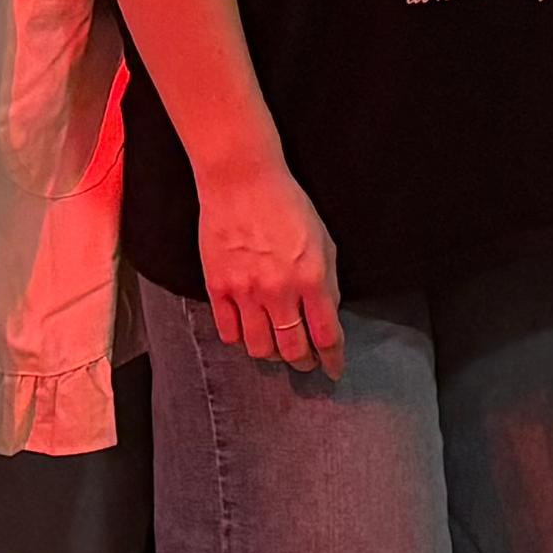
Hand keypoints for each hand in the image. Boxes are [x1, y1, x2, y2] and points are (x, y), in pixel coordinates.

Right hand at [201, 161, 344, 378]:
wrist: (242, 182)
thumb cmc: (287, 206)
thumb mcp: (324, 242)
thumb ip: (327, 283)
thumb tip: (326, 316)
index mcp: (312, 279)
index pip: (326, 336)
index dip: (332, 360)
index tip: (334, 370)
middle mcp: (279, 291)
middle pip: (292, 349)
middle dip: (303, 362)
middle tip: (305, 362)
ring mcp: (245, 292)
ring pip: (259, 348)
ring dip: (272, 354)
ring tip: (277, 348)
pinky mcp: (218, 287)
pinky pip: (228, 332)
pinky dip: (240, 339)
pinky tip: (248, 332)